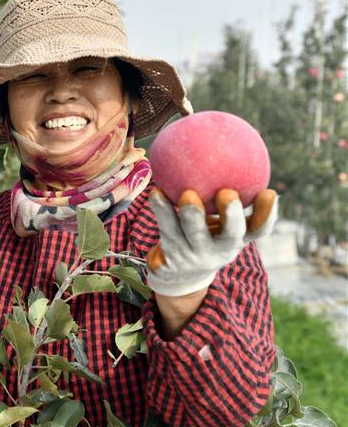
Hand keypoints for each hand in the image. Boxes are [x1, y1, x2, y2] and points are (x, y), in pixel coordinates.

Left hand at [146, 188, 277, 296]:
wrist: (177, 273)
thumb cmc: (205, 235)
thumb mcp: (221, 222)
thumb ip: (230, 196)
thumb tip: (239, 153)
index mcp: (236, 239)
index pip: (259, 229)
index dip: (267, 214)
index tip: (269, 192)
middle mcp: (219, 250)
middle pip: (230, 236)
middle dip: (231, 216)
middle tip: (228, 193)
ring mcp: (195, 256)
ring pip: (193, 234)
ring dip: (191, 215)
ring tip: (187, 194)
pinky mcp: (171, 259)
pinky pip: (166, 230)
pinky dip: (162, 211)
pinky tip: (157, 192)